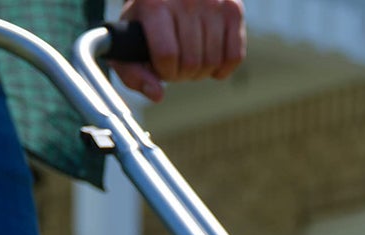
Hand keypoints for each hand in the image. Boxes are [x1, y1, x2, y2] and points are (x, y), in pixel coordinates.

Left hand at [113, 0, 245, 103]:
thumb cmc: (148, 19)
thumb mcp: (129, 40)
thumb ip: (133, 72)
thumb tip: (157, 95)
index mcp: (154, 4)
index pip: (167, 55)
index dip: (165, 71)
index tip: (161, 64)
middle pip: (192, 62)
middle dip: (183, 73)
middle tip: (177, 61)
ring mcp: (213, 2)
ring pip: (213, 62)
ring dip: (202, 71)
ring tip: (191, 56)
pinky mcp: (233, 8)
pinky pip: (235, 56)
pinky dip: (223, 67)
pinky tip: (211, 58)